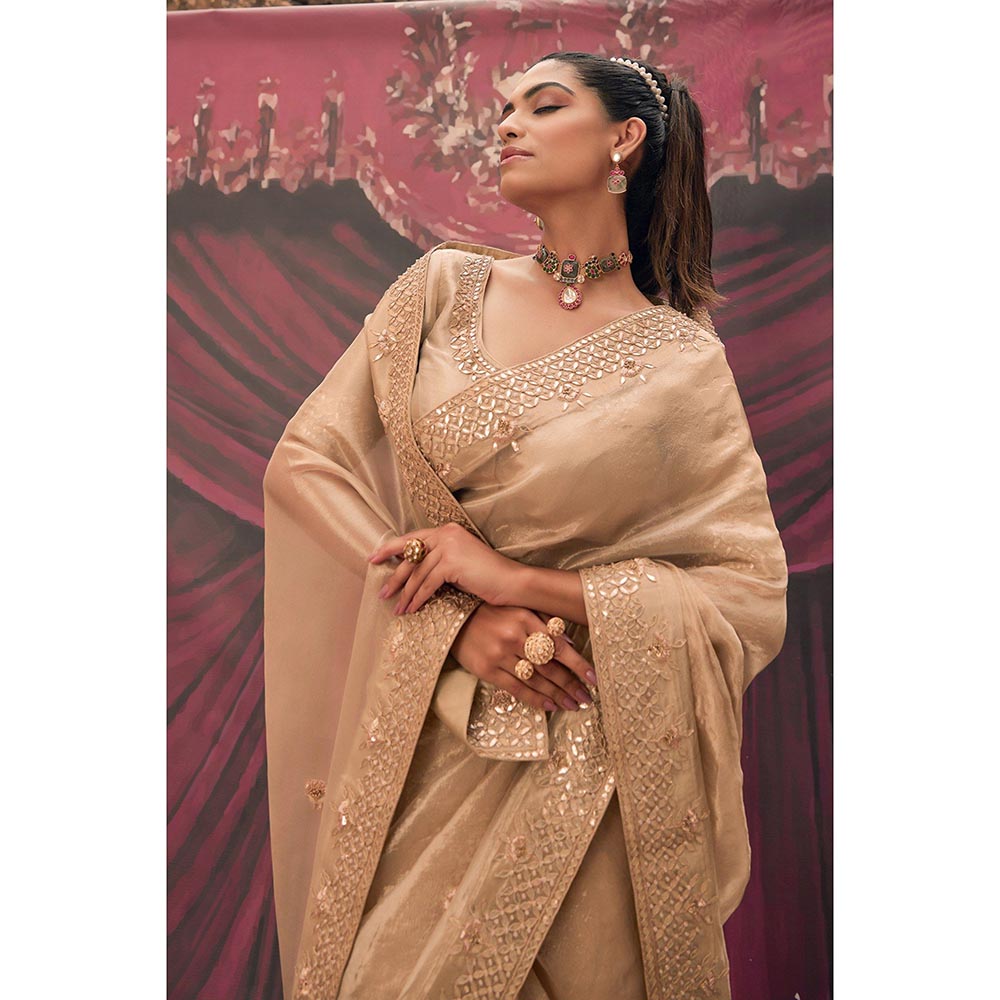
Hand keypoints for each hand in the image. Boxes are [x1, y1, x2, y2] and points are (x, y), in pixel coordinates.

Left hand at [370, 522, 522, 613]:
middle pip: (411, 555)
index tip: (373, 559)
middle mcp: (446, 533)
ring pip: (418, 573)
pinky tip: (412, 609)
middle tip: (381, 591)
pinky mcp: (452, 562)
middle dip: (395, 576)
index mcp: (447, 530)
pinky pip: (428, 584)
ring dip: (406, 594)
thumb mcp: (460, 563)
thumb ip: (439, 562)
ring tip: (397, 608)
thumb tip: (412, 573)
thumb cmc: (488, 577)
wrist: (512, 582)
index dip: (390, 549)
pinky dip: (418, 599)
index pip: (413, 538)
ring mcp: (449, 546)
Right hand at [450, 604, 595, 712]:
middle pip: (549, 666)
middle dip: (571, 684)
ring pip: (536, 680)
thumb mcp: (518, 609)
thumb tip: (569, 642)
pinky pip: (517, 688)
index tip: (593, 678)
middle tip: (586, 698)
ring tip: (572, 704)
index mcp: (524, 618)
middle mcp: (513, 636)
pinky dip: (535, 699)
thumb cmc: (492, 613)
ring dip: (557, 695)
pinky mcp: (487, 670)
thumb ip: (544, 622)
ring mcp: (499, 654)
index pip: (558, 645)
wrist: (455, 619)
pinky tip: (549, 706)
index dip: (578, 664)